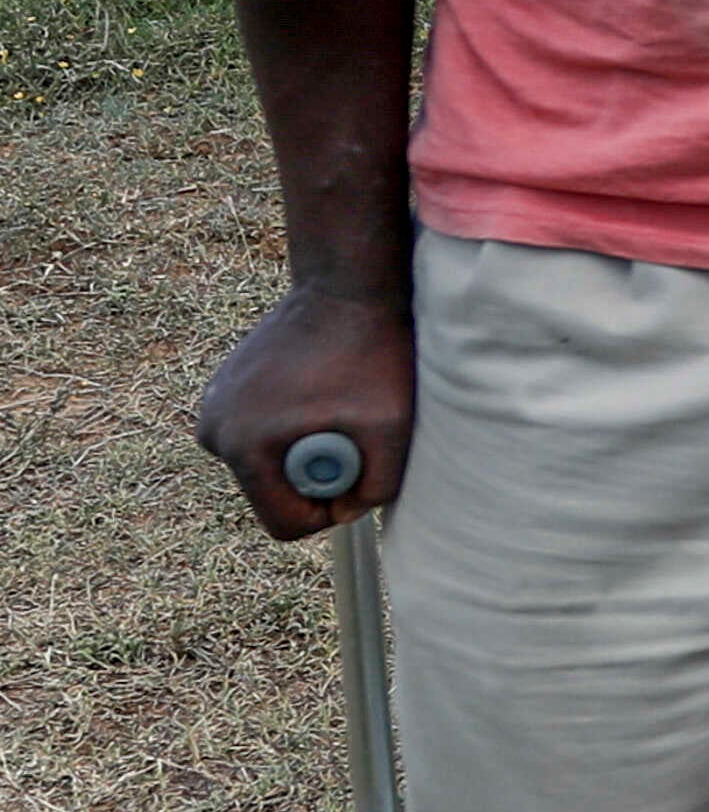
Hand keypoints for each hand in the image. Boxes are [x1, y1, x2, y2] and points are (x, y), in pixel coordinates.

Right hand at [195, 283, 416, 540]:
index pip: (284, 524)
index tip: (355, 474)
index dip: (327, 512)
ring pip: (267, 464)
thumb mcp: (394, 430)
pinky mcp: (221, 392)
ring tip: (332, 404)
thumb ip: (376, 489)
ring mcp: (211, 409)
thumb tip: (341, 515)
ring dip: (304, 449)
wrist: (344, 287)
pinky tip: (315, 389)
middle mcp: (213, 431)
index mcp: (244, 447)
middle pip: (273, 493)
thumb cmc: (374, 356)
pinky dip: (292, 425)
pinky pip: (261, 435)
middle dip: (315, 475)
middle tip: (348, 427)